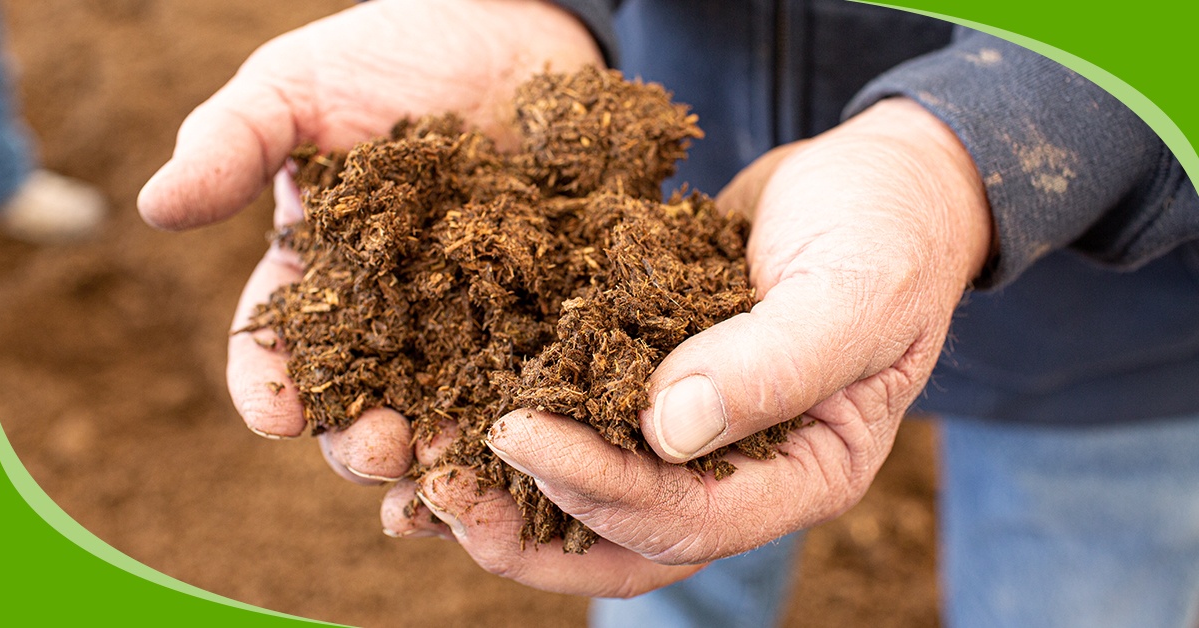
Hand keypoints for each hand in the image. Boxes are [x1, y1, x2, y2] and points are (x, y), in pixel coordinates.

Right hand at [138, 1, 597, 460]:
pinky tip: (532, 443)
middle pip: (362, 404)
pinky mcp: (543, 314)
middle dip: (360, 441)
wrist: (514, 30)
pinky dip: (528, 422)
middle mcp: (391, 316)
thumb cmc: (394, 55)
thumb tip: (154, 206)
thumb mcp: (299, 87)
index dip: (270, 389)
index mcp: (319, 277)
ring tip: (453, 474)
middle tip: (379, 448)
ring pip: (447, 413)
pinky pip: (533, 382)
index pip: (278, 350)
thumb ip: (233, 143)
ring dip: (443, 456)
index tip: (277, 415)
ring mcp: (470, 321)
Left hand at [401, 97, 992, 594]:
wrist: (875, 182)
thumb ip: (776, 362)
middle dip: (531, 529)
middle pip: (626, 543)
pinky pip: (581, 422)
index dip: (600, 489)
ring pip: (591, 501)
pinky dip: (518, 428)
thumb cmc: (888, 231)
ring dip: (507, 497)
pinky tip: (448, 408)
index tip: (518, 432)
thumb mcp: (855, 290)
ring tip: (423, 470)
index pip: (690, 516)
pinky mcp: (650, 383)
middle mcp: (740, 472)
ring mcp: (693, 435)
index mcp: (803, 472)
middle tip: (445, 490)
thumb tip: (667, 429)